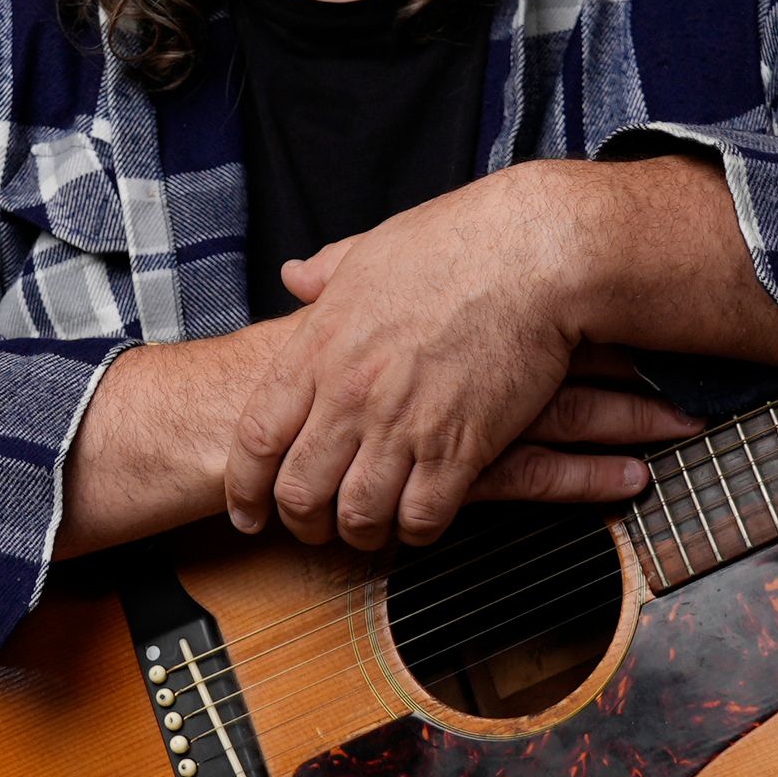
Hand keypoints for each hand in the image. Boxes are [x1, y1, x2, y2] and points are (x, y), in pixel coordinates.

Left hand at [232, 165, 678, 548]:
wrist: (532, 254)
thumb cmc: (457, 242)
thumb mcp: (370, 250)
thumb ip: (324, 273)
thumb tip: (293, 275)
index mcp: (319, 347)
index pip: (256, 437)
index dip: (244, 486)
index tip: (247, 510)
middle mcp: (351, 394)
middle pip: (299, 491)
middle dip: (301, 524)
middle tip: (314, 530)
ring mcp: (404, 424)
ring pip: (359, 515)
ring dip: (360, 534)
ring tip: (369, 532)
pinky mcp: (461, 446)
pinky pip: (423, 517)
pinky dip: (416, 532)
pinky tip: (421, 521)